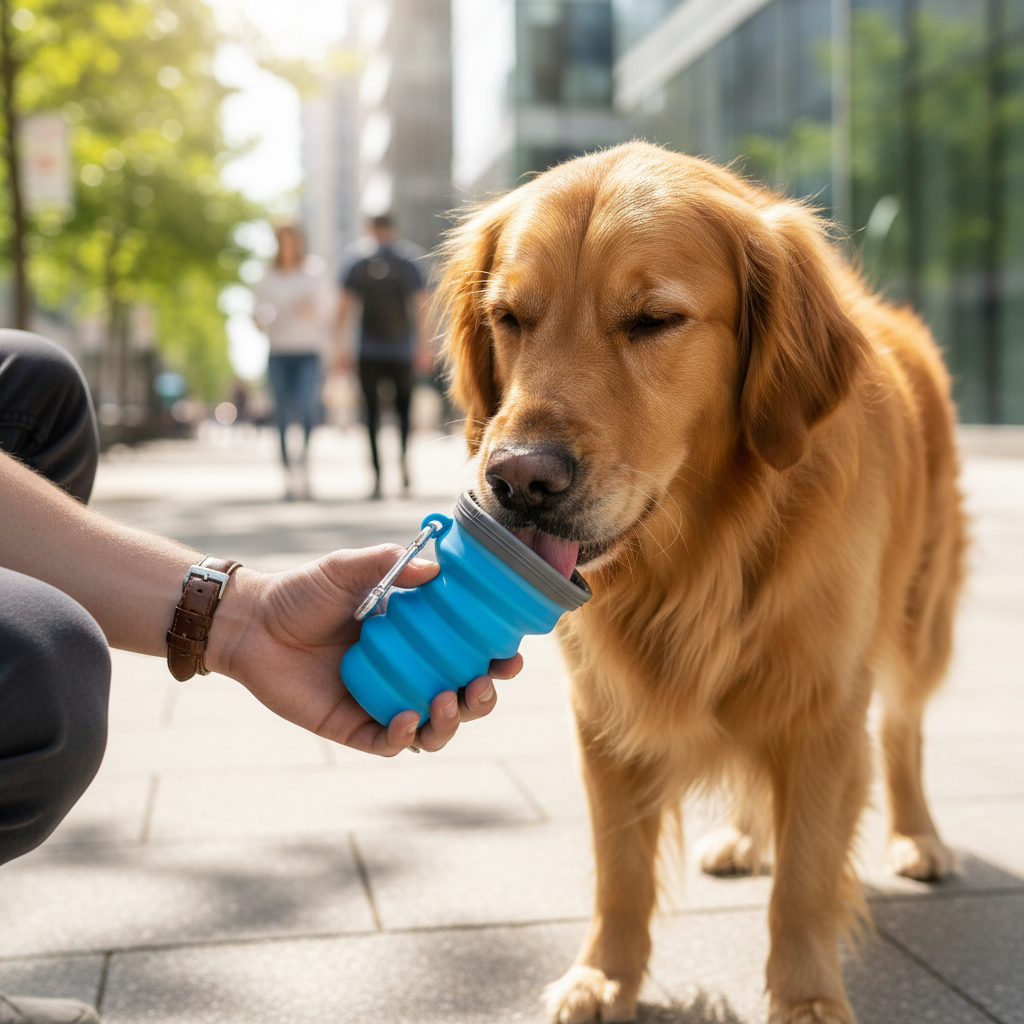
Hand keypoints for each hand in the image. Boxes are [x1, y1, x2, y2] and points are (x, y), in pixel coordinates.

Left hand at [211, 546, 522, 755]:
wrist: (252, 623)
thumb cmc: (302, 592)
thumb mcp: (350, 568)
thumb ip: (391, 563)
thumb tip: (436, 571)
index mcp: (416, 641)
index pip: (468, 656)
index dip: (496, 662)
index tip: (511, 656)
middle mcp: (407, 676)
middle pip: (462, 700)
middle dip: (483, 699)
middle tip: (483, 685)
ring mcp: (382, 703)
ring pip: (434, 730)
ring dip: (452, 722)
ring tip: (445, 700)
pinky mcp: (353, 727)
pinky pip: (390, 744)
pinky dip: (404, 736)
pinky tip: (405, 718)